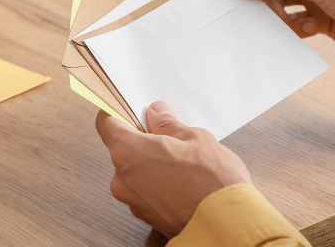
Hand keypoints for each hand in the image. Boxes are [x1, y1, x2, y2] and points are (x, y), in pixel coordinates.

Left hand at [95, 101, 252, 238]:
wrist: (226, 225)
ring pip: (135, 168)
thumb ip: (168, 124)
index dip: (118, 112)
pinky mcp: (145, 215)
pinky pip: (144, 187)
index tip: (130, 108)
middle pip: (122, 147)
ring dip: (152, 159)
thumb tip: (156, 114)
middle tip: (169, 133)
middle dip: (143, 137)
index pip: (107, 123)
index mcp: (129, 152)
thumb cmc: (212, 183)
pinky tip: (181, 176)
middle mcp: (123, 178)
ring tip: (182, 159)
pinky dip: (157, 178)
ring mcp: (132, 200)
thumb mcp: (194, 138)